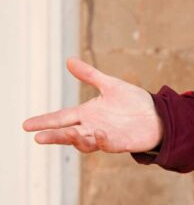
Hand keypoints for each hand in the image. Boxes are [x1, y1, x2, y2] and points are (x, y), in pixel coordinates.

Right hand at [22, 57, 163, 153]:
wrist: (157, 114)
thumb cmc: (133, 102)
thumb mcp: (110, 85)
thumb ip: (89, 75)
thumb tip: (69, 60)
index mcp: (87, 113)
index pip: (61, 118)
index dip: (44, 121)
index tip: (26, 125)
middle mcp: (91, 127)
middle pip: (67, 133)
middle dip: (54, 136)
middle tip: (38, 137)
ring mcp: (104, 137)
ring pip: (84, 142)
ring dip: (76, 139)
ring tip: (69, 133)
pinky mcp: (119, 143)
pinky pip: (106, 144)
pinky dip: (101, 140)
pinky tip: (97, 133)